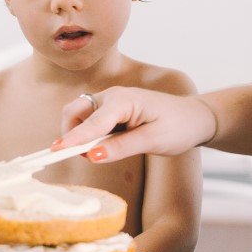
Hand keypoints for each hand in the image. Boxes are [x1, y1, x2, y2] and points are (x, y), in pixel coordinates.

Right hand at [53, 86, 216, 162]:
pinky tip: (105, 145)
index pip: (93, 121)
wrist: (195, 118)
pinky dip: (89, 133)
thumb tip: (92, 156)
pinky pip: (90, 120)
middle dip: (71, 133)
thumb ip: (121, 147)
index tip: (56, 151)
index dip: (74, 138)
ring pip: (80, 115)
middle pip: (76, 111)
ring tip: (100, 152)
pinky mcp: (112, 109)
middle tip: (81, 156)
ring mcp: (111, 101)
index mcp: (125, 100)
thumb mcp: (153, 141)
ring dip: (80, 134)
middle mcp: (113, 96)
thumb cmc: (179, 127)